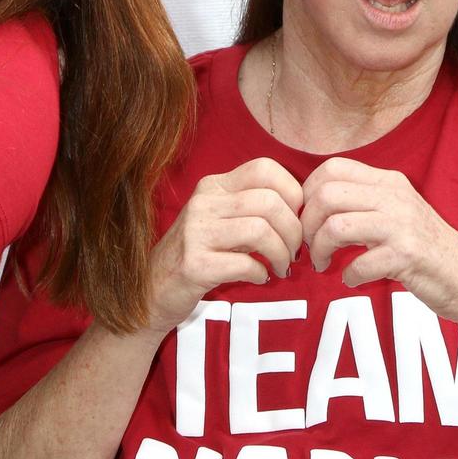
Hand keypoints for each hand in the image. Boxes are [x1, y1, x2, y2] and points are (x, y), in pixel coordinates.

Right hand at [144, 158, 303, 335]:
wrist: (154, 289)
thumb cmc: (200, 253)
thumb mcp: (221, 219)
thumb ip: (252, 207)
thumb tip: (303, 209)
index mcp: (213, 186)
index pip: (265, 168)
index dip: (293, 193)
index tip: (296, 218)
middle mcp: (203, 203)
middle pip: (269, 201)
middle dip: (294, 230)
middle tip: (294, 251)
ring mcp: (196, 232)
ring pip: (261, 230)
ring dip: (281, 253)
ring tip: (281, 266)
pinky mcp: (195, 264)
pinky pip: (245, 263)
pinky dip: (261, 272)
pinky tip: (259, 277)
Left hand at [301, 157, 457, 318]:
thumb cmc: (423, 247)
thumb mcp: (395, 210)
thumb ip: (361, 201)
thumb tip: (310, 203)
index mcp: (389, 180)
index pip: (332, 168)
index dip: (308, 192)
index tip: (307, 218)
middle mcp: (395, 196)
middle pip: (327, 195)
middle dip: (307, 225)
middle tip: (308, 246)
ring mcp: (403, 224)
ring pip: (336, 226)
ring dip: (320, 250)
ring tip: (323, 263)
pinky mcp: (408, 255)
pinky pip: (359, 264)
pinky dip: (348, 276)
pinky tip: (352, 279)